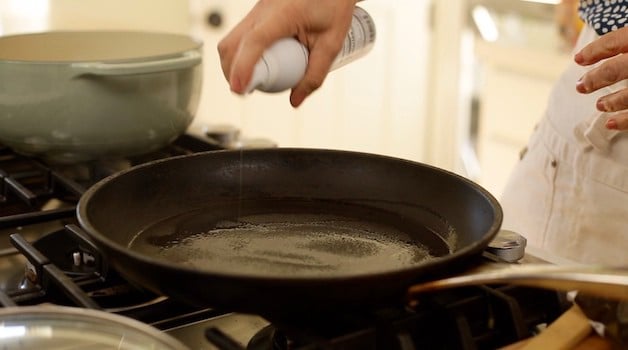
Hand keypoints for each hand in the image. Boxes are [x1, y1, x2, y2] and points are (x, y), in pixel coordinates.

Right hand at [218, 0, 357, 106]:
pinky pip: (239, 36)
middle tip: (245, 91)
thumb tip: (295, 100)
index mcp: (284, 14)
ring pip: (230, 40)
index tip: (240, 89)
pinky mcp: (256, 13)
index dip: (243, 67)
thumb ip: (314, 75)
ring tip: (249, 82)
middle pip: (232, 44)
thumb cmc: (333, 5)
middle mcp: (264, 9)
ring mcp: (257, 10)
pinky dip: (240, 54)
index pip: (255, 41)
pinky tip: (255, 67)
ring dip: (233, 64)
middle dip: (232, 72)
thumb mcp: (332, 44)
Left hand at [575, 26, 627, 129]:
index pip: (614, 41)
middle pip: (615, 69)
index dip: (594, 50)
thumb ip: (625, 43)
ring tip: (599, 105)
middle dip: (595, 79)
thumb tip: (598, 52)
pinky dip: (624, 120)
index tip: (578, 59)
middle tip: (580, 86)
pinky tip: (610, 123)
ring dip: (611, 101)